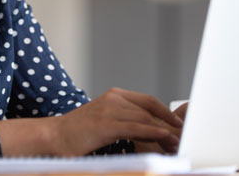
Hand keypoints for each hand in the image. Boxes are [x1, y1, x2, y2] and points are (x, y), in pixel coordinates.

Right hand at [53, 87, 182, 155]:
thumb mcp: (106, 121)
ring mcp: (109, 109)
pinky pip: (135, 127)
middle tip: (182, 138)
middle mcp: (113, 98)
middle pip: (149, 109)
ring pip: (145, 117)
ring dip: (164, 131)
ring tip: (177, 143)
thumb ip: (125, 120)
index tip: (179, 124)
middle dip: (168, 124)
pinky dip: (153, 131)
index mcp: (114, 95)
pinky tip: (164, 136)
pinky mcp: (105, 124)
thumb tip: (153, 131)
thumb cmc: (80, 132)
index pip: (147, 100)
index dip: (165, 112)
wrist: (55, 135)